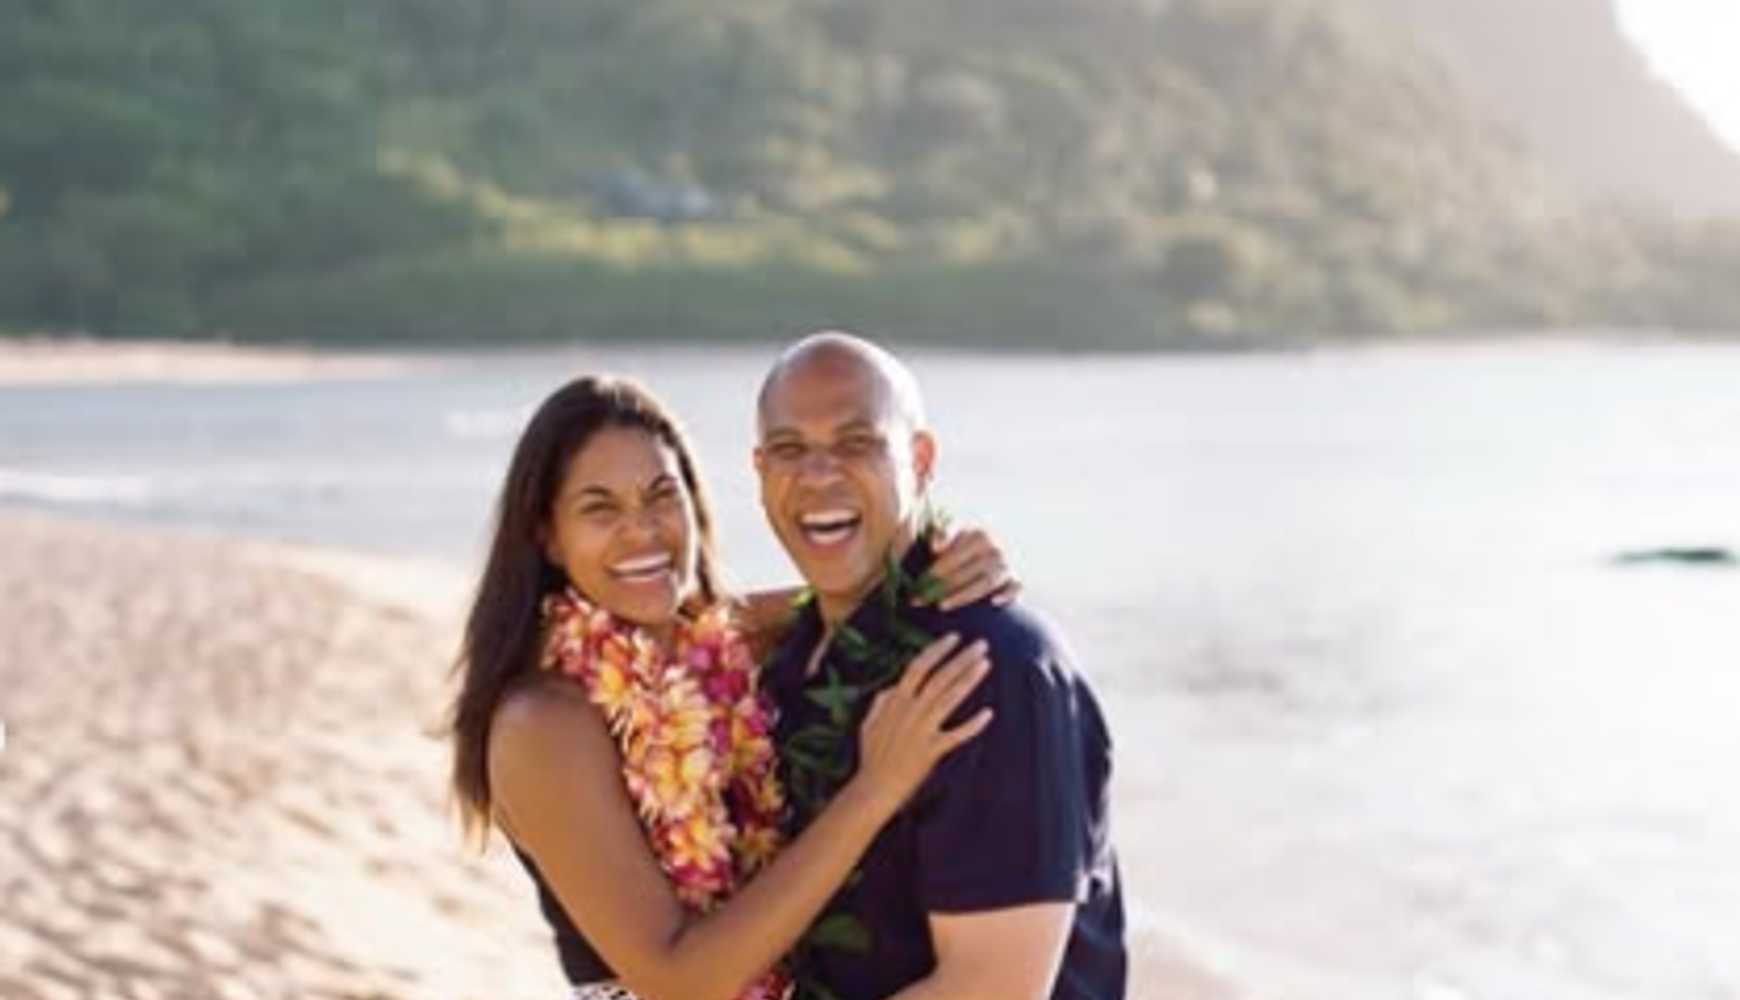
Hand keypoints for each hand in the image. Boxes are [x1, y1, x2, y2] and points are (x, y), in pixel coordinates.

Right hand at [853, 634, 993, 815]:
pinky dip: (973, 724)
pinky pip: (957, 734)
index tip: (954, 637)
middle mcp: (911, 711)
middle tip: (982, 644)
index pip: (918, 667)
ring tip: (986, 664)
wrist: (875, 787)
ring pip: (949, 698)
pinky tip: (988, 713)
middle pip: (940, 677)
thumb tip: (892, 688)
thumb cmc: (872, 756)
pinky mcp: (932, 749)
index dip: (937, 650)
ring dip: (969, 679)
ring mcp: (922, 729)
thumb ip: (881, 702)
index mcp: (895, 701)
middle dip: (961, 658)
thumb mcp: (869, 723)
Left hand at [924, 526, 1020, 610]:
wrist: (987, 556)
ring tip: (941, 606)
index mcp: (980, 535)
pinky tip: (992, 603)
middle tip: (923, 599)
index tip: (924, 580)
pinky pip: (1015, 587)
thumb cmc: (963, 546)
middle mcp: (996, 549)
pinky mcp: (1016, 581)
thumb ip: (941, 533)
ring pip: (986, 583)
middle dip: (944, 587)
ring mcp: (1007, 566)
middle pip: (968, 572)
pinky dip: (1007, 594)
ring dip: (963, 596)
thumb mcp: (952, 534)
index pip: (957, 555)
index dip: (939, 568)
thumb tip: (936, 548)